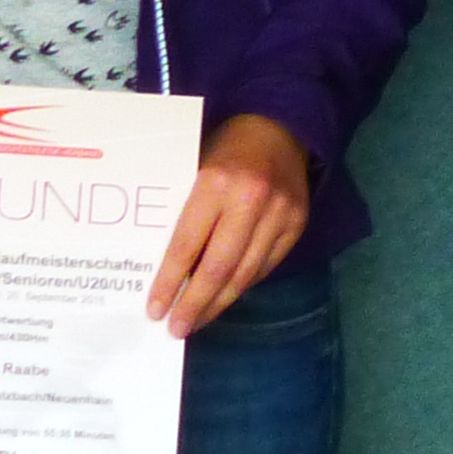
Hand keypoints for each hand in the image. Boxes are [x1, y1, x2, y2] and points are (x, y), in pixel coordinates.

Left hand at [151, 116, 310, 336]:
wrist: (278, 125)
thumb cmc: (224, 147)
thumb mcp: (195, 168)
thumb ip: (184, 212)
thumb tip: (165, 268)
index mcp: (215, 182)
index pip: (186, 246)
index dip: (169, 283)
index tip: (155, 310)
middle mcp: (250, 200)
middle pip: (218, 269)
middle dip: (195, 305)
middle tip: (175, 329)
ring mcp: (279, 213)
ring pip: (245, 274)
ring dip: (219, 303)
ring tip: (197, 321)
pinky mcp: (297, 222)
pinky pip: (266, 265)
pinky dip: (243, 284)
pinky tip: (225, 296)